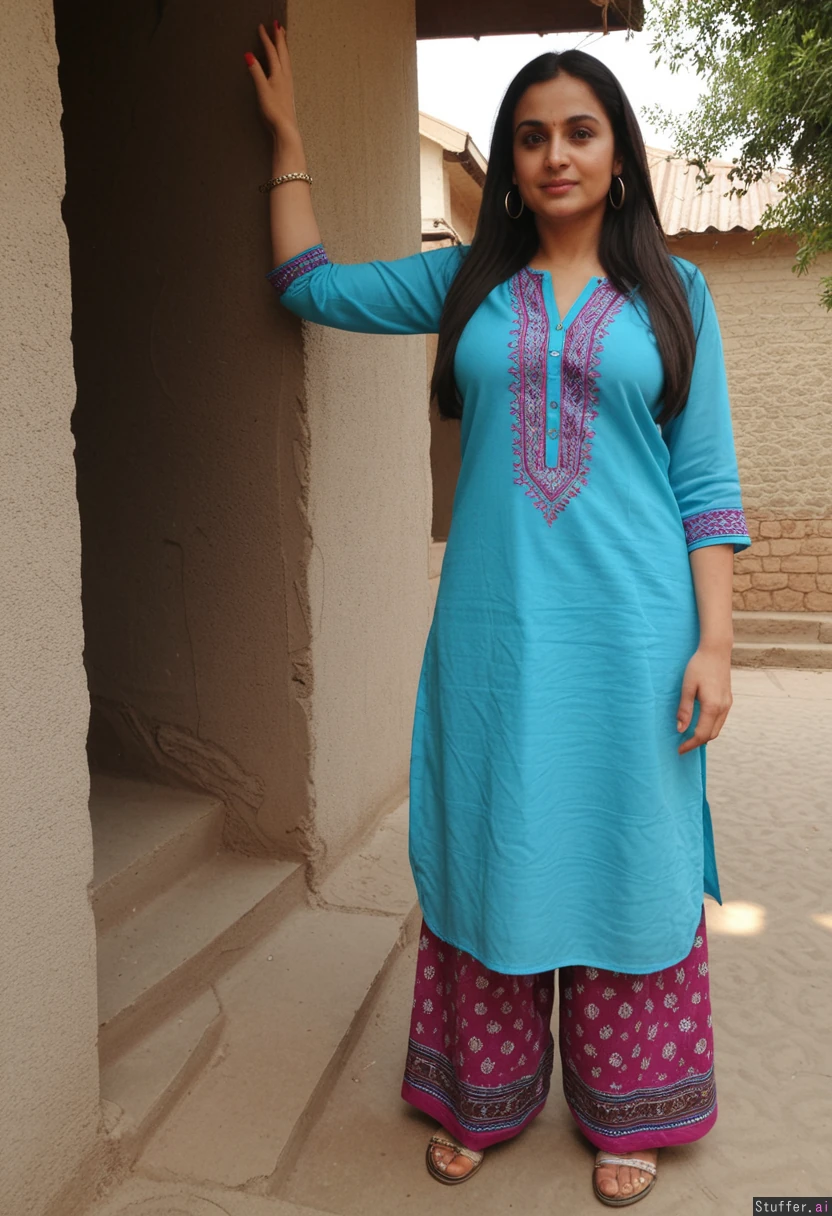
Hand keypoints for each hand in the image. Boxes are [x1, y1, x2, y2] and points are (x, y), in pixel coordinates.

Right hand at [244, 21, 298, 139]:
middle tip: (277, 25)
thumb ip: (256, 72)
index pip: (272, 52)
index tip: (262, 27)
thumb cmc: (273, 111)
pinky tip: (284, 62)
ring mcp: (288, 83)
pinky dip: (285, 58)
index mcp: (279, 74)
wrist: (285, 128)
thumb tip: (248, 56)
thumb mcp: (262, 90)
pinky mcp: (288, 90)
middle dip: (279, 38)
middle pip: (283, 52)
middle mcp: (285, 76)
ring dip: (284, 47)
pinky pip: (287, 67)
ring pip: (286, 59)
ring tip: (283, 37)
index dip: (266, 39)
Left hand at [675, 645, 732, 753]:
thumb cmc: (698, 666)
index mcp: (712, 706)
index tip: (679, 750)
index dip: (689, 744)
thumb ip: (684, 709)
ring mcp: (728, 704)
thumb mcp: (687, 686)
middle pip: (711, 735)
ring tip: (689, 738)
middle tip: (682, 746)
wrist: (716, 651)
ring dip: (704, 736)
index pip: (701, 734)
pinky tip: (700, 724)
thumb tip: (680, 729)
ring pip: (717, 728)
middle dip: (697, 743)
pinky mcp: (728, 699)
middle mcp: (723, 708)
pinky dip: (710, 727)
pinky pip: (720, 720)